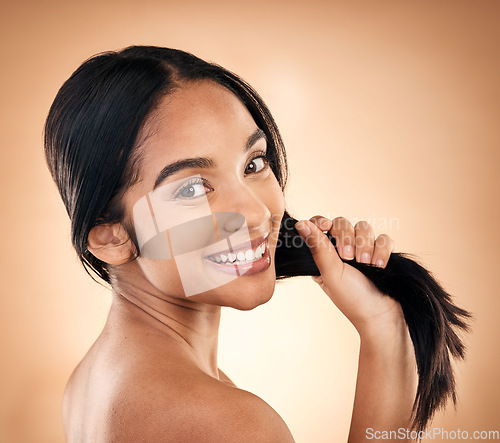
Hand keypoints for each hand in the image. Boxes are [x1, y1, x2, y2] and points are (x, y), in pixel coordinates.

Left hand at [295, 216, 401, 333]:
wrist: (382, 316)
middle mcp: (342, 250)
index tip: (326, 226)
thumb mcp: (330, 273)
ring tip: (366, 264)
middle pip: (342, 223)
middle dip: (347, 237)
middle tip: (348, 258)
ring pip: (364, 227)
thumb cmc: (352, 299)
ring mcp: (363, 250)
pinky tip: (379, 265)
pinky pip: (383, 238)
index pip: (319, 225)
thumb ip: (317, 247)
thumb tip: (300, 223)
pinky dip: (382, 250)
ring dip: (365, 245)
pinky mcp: (382, 253)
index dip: (322, 221)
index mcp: (323, 255)